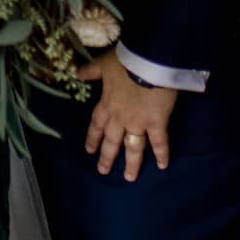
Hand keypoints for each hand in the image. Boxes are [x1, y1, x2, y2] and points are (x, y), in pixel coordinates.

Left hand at [78, 50, 176, 182]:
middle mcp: (120, 118)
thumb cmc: (125, 61)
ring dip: (131, 164)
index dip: (93, 138)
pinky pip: (159, 142)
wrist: (148, 62)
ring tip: (129, 177)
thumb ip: (91, 71)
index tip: (89, 151)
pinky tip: (162, 166)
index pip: (96, 125)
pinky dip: (161, 154)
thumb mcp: (104, 64)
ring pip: (133, 148)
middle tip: (103, 171)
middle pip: (112, 141)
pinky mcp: (157, 123)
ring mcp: (138, 123)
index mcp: (106, 104)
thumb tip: (76, 74)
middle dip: (107, 157)